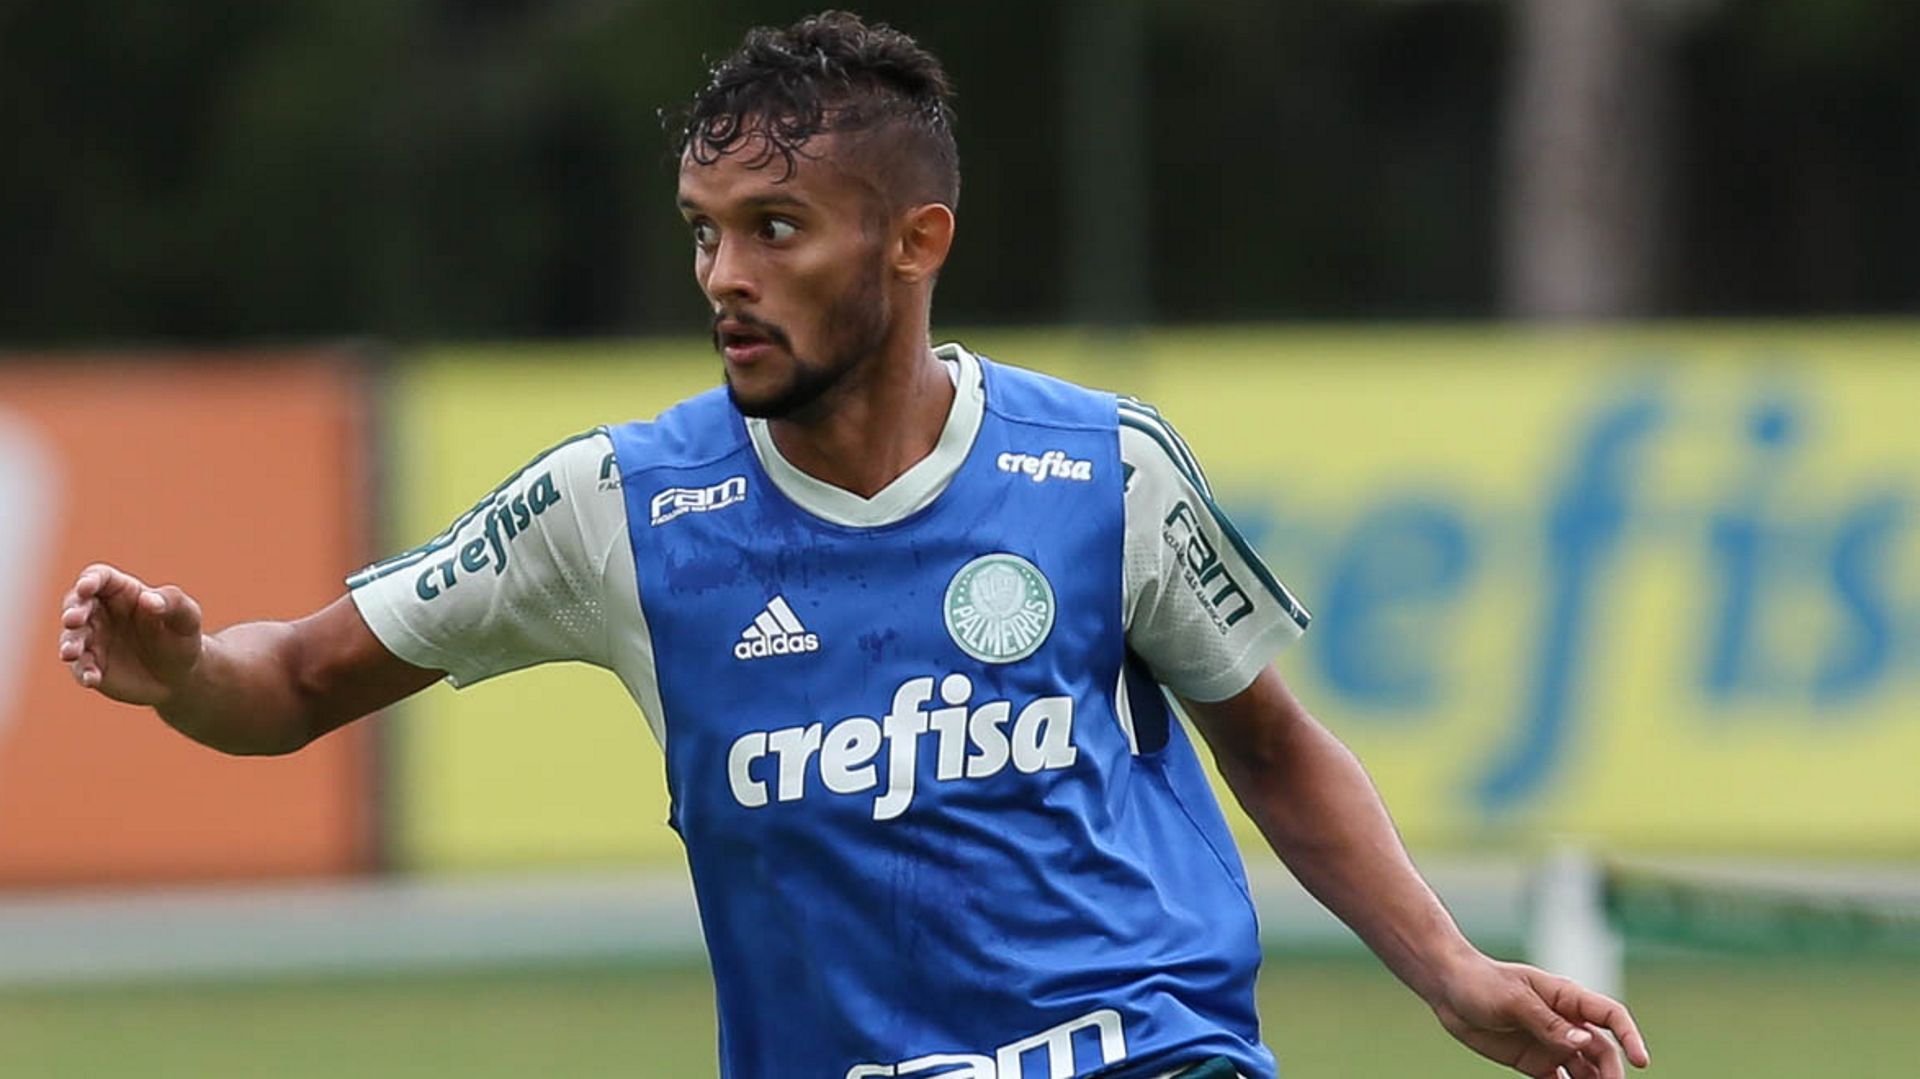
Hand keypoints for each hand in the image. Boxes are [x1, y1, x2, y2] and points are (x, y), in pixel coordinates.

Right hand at [58, 563, 205, 706]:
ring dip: (70, 643)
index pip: (100, 577)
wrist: (181, 675)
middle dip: (73, 611)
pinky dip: (83, 672)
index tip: (86, 587)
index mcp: (123, 591)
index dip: (90, 580)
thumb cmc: (182, 636)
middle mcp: (101, 612)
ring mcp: (93, 639)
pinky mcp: (91, 665)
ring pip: (71, 637)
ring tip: (72, 652)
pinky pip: (80, 667)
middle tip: (74, 620)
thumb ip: (172, 603)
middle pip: (76, 604)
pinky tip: (92, 678)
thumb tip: (148, 600)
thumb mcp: (187, 617)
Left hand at [1430, 955, 1649, 1078]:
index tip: (1641, 1061)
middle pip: (1602, 1052)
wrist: (1447, 988)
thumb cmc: (1480, 982)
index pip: (1610, 1016)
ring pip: (1586, 1072)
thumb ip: (1546, 1022)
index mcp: (1566, 998)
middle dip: (1612, 1074)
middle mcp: (1566, 1023)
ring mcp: (1551, 1044)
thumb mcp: (1512, 1000)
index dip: (1630, 1037)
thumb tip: (1582, 1042)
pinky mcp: (1535, 1062)